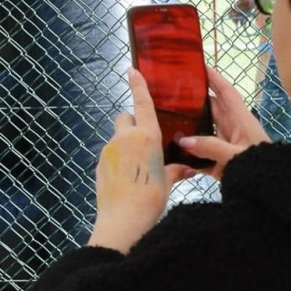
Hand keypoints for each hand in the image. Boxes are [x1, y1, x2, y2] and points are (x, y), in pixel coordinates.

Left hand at [87, 68, 170, 252]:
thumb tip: (189, 167)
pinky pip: (111, 152)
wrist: (122, 220)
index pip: (142, 104)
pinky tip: (127, 176)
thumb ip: (176, 170)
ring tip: (138, 166)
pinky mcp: (100, 162)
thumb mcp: (168, 182)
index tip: (131, 69)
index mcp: (147, 137)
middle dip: (133, 123)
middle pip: (126, 118)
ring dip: (126, 143)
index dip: (138, 85)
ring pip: (117, 136)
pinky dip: (119, 158)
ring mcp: (110, 149)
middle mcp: (126, 138)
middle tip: (145, 141)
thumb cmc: (150, 199)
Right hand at [175, 65, 271, 179]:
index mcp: (241, 121)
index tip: (200, 66)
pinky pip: (203, 155)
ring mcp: (228, 147)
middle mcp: (234, 130)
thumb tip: (183, 141)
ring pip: (204, 132)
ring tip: (166, 121)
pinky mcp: (223, 163)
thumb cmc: (261, 168)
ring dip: (189, 129)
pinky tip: (174, 154)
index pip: (226, 93)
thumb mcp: (236, 156)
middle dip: (194, 102)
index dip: (215, 78)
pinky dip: (190, 155)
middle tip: (172, 95)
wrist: (274, 191)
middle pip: (211, 110)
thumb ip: (209, 147)